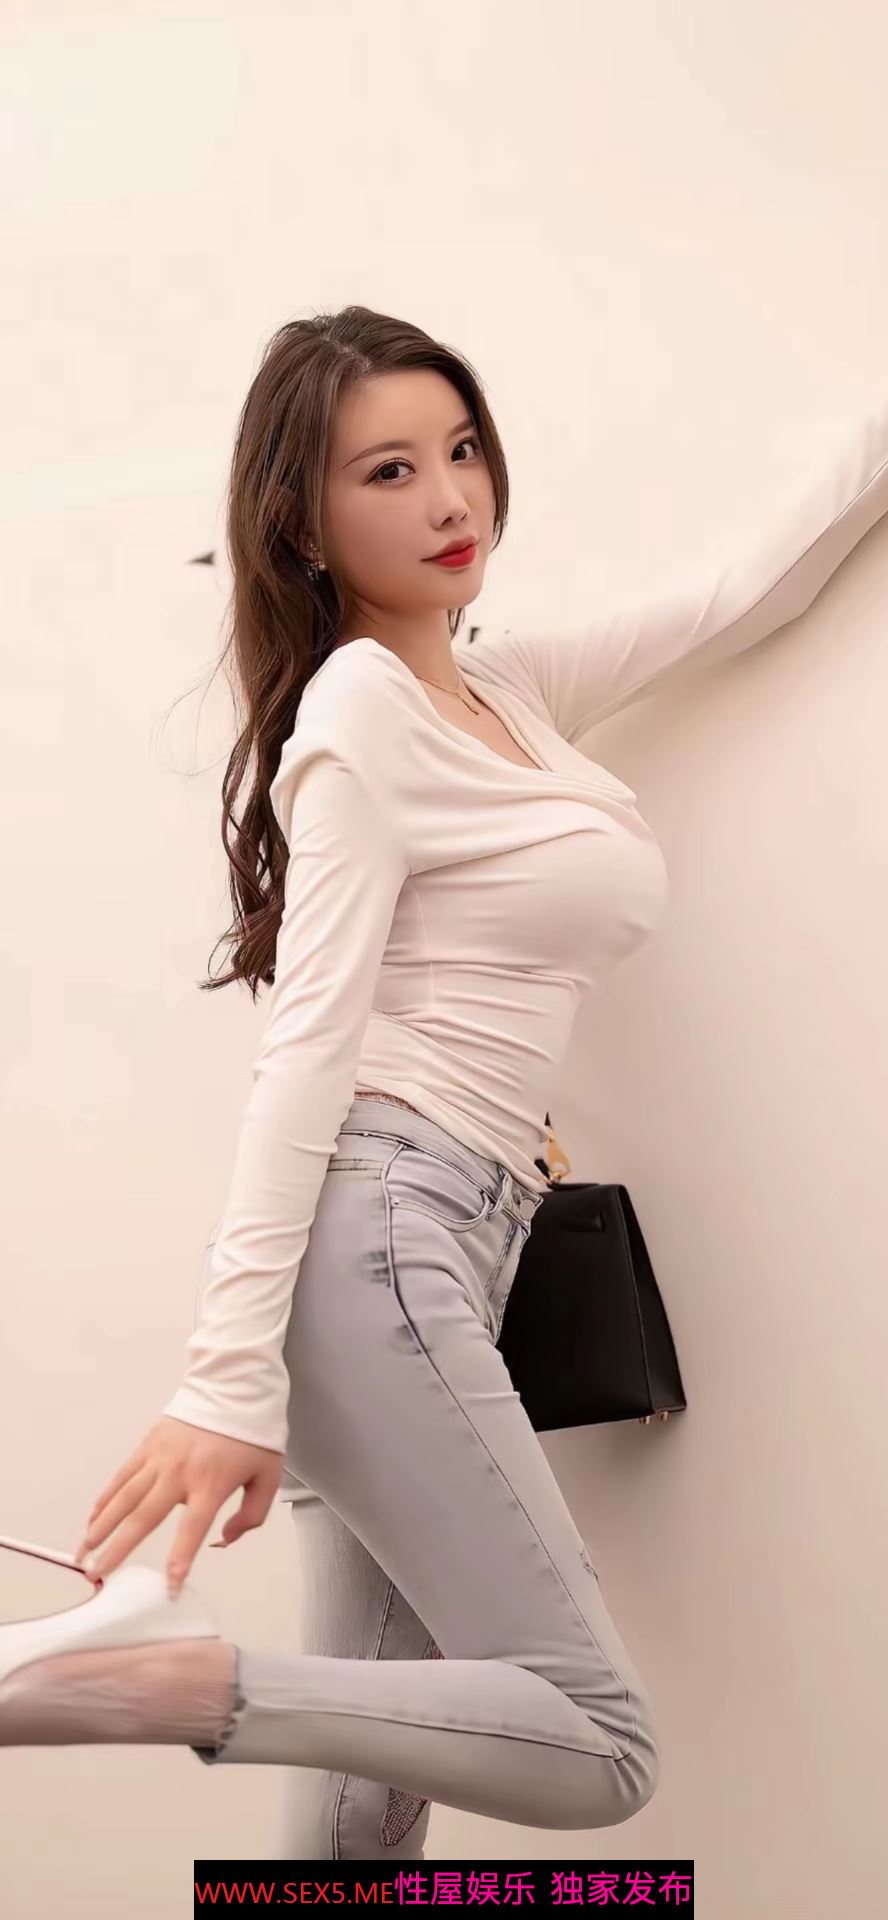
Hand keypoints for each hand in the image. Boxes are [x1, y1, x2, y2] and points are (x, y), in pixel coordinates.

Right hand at [73, 1415, 282, 1594]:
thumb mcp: (268, 1476)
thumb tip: (222, 1540)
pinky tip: (93, 1518)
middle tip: (99, 1573)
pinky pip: (122, 1476)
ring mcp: (160, 1458)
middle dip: (118, 1549)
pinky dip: (106, 1498)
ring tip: (84, 1551)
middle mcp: (180, 1473)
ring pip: (124, 1498)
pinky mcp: (148, 1445)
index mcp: (211, 1483)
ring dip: (101, 1527)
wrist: (235, 1386)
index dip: (180, 1560)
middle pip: (143, 1517)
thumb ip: (251, 1514)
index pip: (192, 1529)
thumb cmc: (253, 1434)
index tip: (169, 1587)